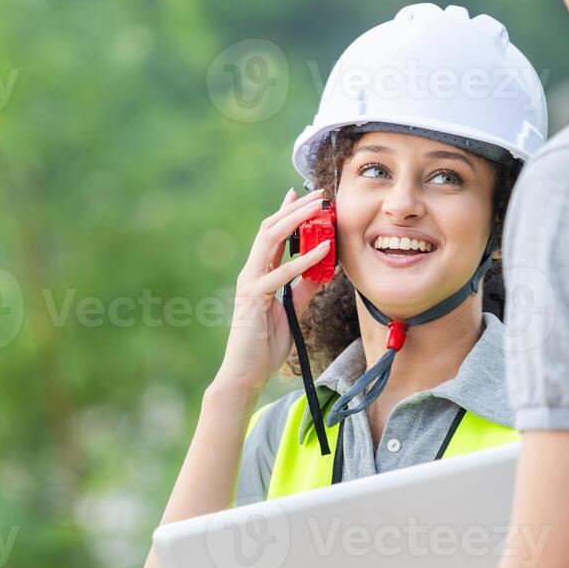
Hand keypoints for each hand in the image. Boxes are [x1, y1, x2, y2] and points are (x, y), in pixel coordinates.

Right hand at [211, 187, 333, 395]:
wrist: (245, 373)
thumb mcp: (292, 312)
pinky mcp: (254, 298)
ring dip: (297, 221)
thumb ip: (303, 289)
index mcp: (257, 275)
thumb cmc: (265, 345)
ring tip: (319, 209)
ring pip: (270, 240)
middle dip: (294, 208)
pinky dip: (303, 260)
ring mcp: (250, 283)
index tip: (299, 194)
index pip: (270, 235)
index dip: (284, 212)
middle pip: (270, 229)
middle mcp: (250, 273)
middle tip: (318, 195)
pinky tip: (323, 250)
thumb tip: (322, 271)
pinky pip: (281, 273)